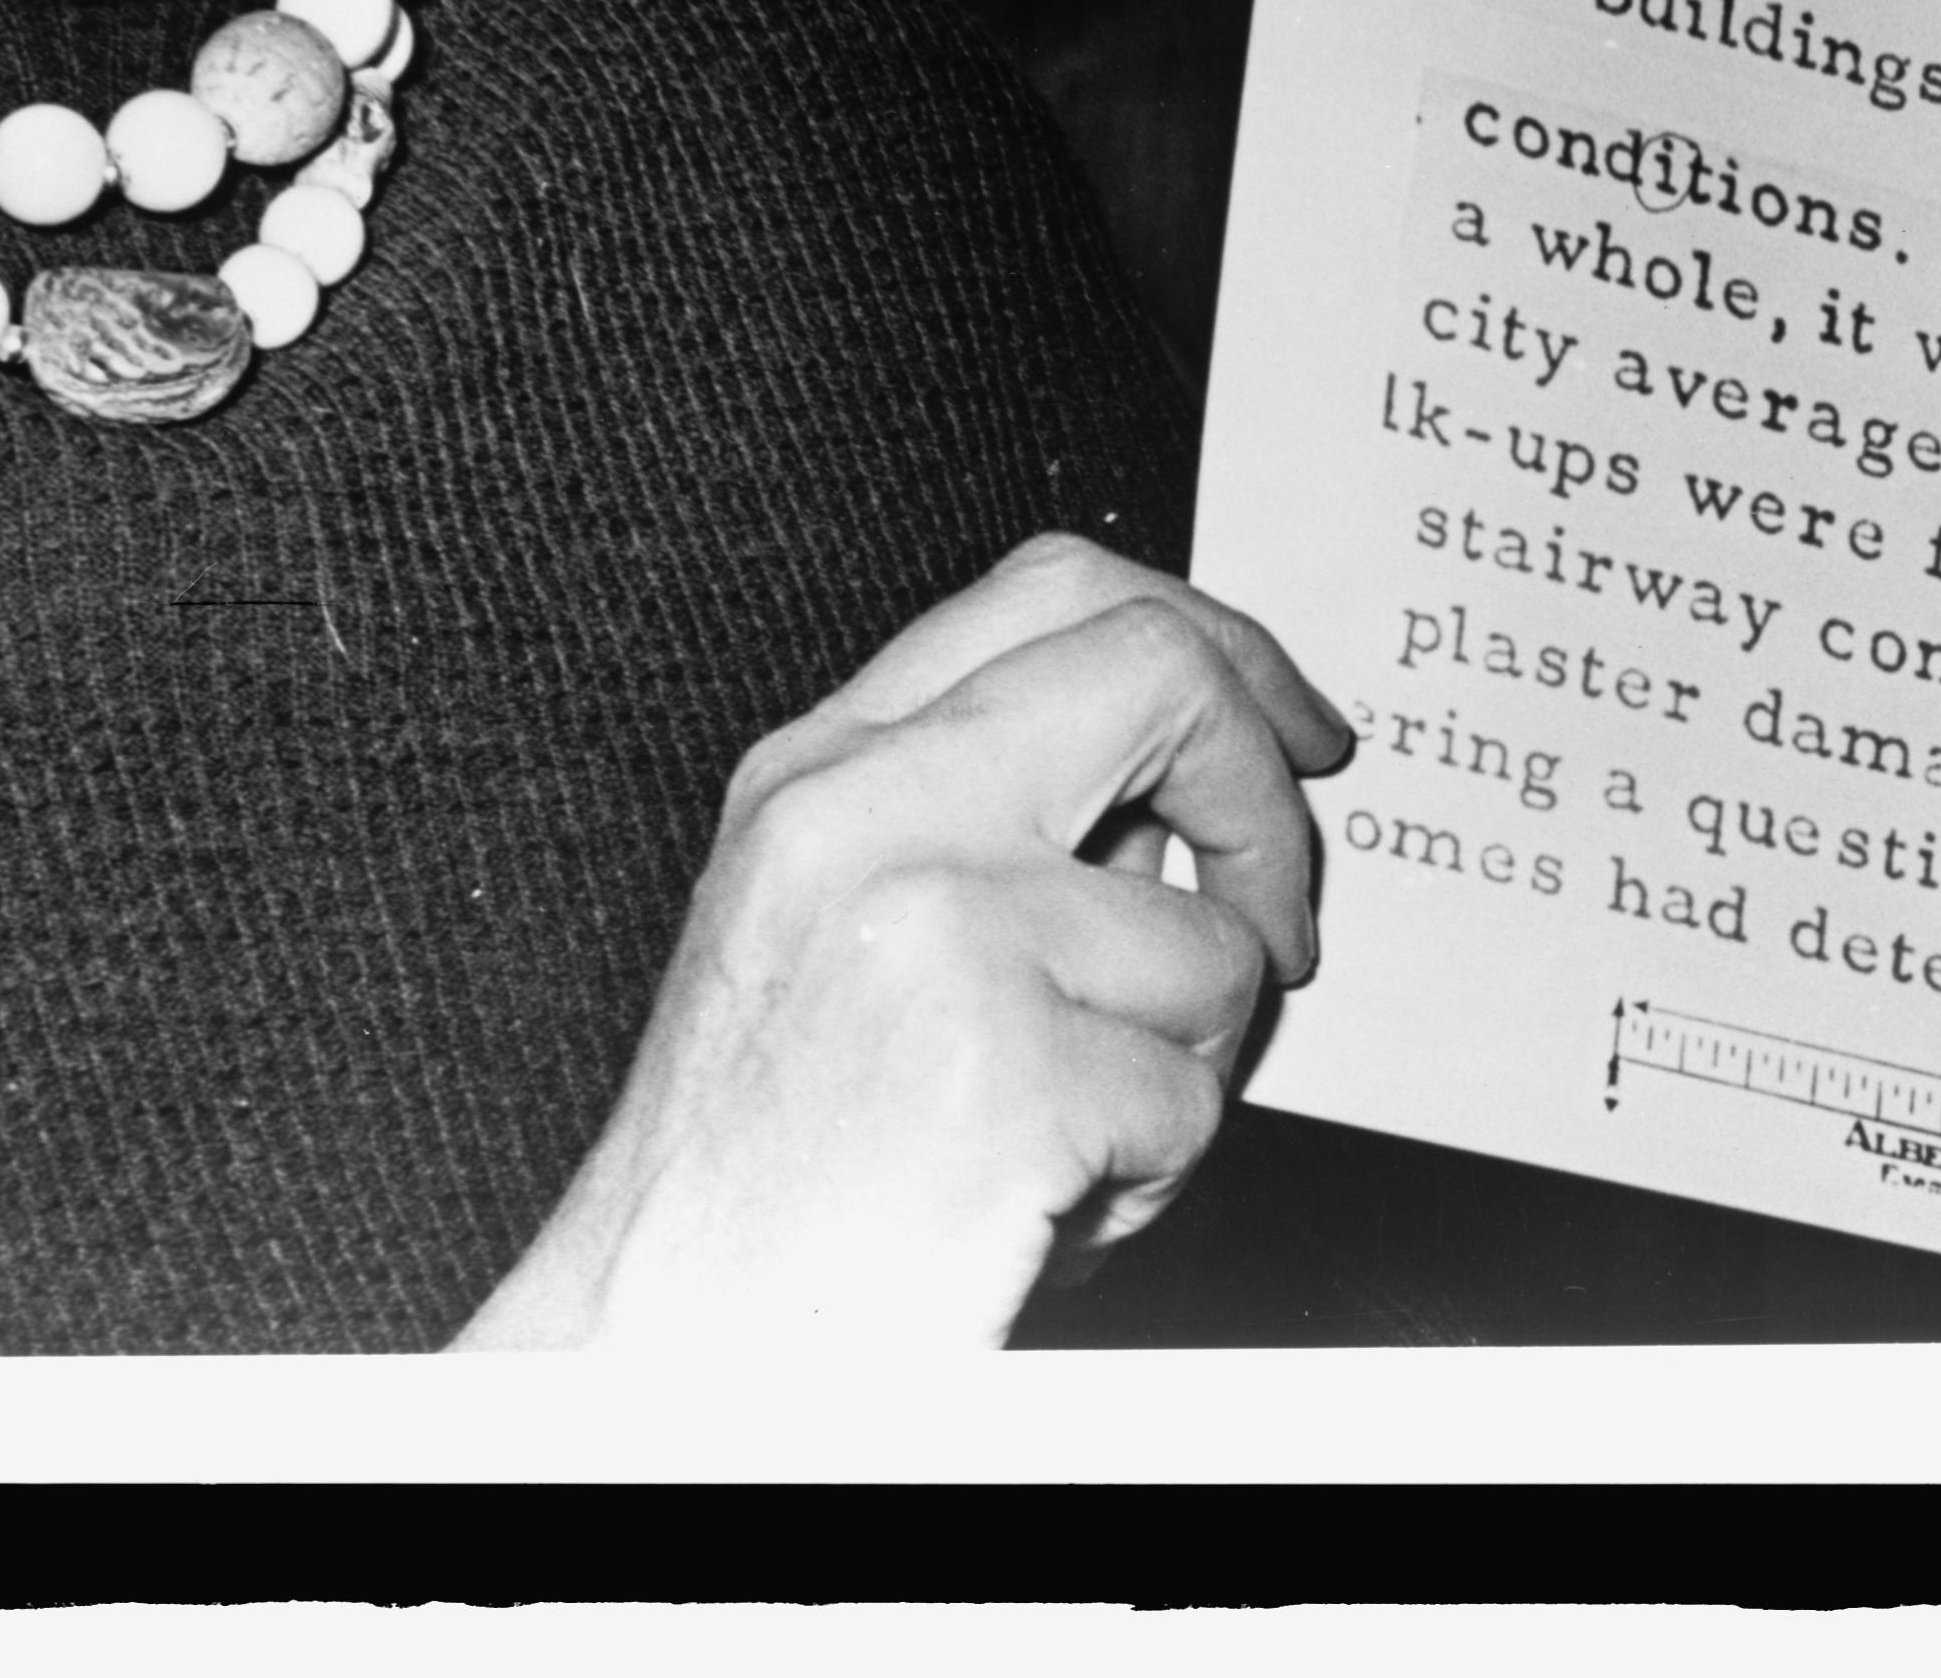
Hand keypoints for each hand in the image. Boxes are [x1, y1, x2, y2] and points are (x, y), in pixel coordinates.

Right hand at [456, 531, 1353, 1352]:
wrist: (652, 1348)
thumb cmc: (749, 1186)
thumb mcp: (838, 945)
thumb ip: (991, 838)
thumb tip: (1178, 817)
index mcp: (822, 772)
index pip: (1056, 593)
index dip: (1212, 644)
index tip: (1288, 724)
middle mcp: (867, 811)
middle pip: (1159, 672)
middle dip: (1266, 797)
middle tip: (1283, 913)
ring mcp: (935, 922)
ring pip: (1208, 945)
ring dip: (1183, 1071)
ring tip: (1063, 1149)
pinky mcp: (1003, 1063)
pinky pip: (1187, 1102)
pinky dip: (1146, 1184)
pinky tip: (1035, 1214)